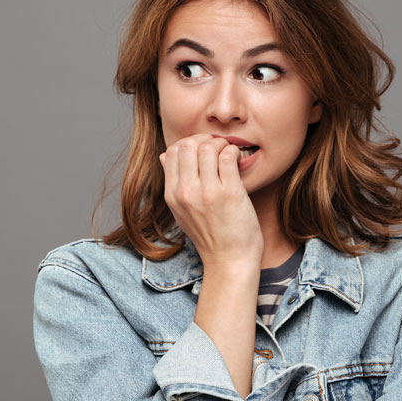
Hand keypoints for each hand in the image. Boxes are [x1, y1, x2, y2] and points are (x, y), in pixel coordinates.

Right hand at [160, 134, 263, 268]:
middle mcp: (186, 192)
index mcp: (172, 196)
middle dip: (204, 139)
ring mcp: (207, 192)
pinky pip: (227, 157)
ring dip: (220, 144)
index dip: (187, 144)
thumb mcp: (182, 212)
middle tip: (217, 147)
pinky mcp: (229, 193)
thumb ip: (174, 184)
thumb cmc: (210, 236)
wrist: (229, 261)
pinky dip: (233, 151)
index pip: (170, 152)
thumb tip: (164, 156)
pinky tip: (237, 160)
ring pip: (207, 147)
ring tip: (228, 153)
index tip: (202, 149)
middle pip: (187, 145)